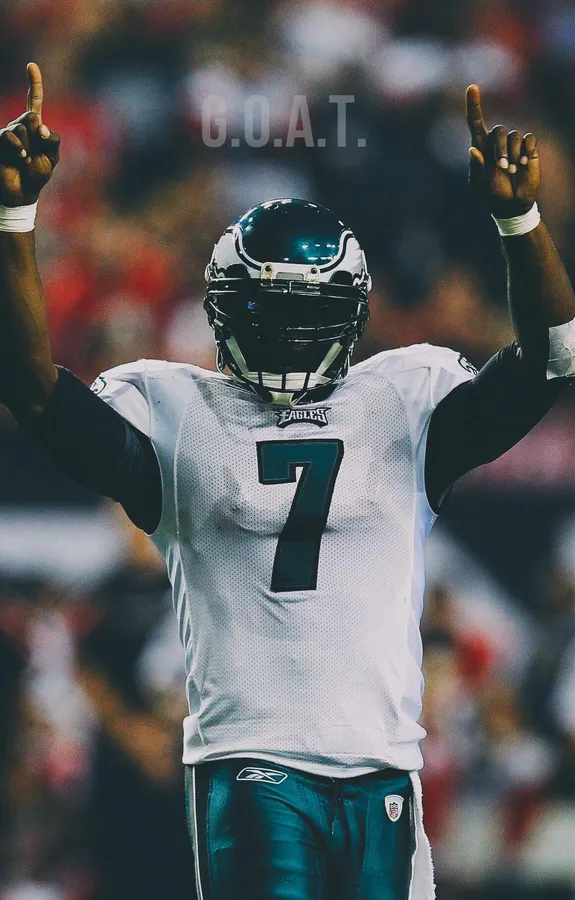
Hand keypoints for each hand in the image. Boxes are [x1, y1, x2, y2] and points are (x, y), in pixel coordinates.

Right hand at [0, 63, 59, 206]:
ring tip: (26, 160)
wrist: (22, 193)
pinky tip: (21, 158)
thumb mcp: (53, 158)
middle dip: (37, 136)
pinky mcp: (0, 141)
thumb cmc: (38, 175)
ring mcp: (10, 133)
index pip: (35, 101)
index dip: (34, 83)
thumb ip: (52, 140)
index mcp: (36, 128)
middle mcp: (21, 126)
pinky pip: (11, 136)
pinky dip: (19, 148)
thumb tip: (40, 126)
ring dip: (28, 147)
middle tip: (35, 152)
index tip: (31, 65)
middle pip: (32, 117)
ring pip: (23, 128)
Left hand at [466, 84, 539, 218]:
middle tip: (502, 167)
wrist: (512, 203)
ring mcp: (513, 144)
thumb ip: (476, 167)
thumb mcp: (479, 184)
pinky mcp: (528, 148)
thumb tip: (472, 150)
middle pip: (498, 130)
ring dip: (513, 154)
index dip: (473, 105)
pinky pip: (529, 139)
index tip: (471, 87)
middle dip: (500, 149)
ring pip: (514, 136)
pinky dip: (526, 151)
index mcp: (480, 147)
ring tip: (513, 171)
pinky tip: (524, 164)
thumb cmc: (492, 194)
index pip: (475, 122)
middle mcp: (496, 142)